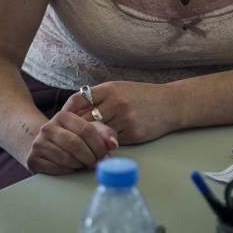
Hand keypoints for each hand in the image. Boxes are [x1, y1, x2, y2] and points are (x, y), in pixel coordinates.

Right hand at [26, 110, 118, 174]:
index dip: (99, 145)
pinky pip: (57, 168)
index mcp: (63, 115)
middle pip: (75, 144)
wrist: (45, 145)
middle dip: (90, 157)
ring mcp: (38, 143)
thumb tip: (113, 144)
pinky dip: (68, 170)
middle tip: (97, 163)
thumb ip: (104, 133)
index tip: (106, 156)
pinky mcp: (33, 159)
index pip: (86, 129)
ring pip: (66, 158)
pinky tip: (71, 167)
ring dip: (80, 164)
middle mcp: (47, 127)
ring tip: (84, 163)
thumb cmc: (72, 137)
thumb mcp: (89, 130)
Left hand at [62, 81, 177, 145]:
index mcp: (111, 89)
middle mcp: (117, 103)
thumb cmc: (142, 96)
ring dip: (91, 139)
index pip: (79, 99)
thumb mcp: (119, 88)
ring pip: (98, 133)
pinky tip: (103, 144)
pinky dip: (105, 143)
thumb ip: (99, 97)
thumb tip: (75, 112)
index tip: (62, 118)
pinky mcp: (133, 134)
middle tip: (69, 135)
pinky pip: (112, 141)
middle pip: (86, 119)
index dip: (67, 110)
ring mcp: (125, 119)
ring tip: (83, 142)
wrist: (170, 104)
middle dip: (77, 128)